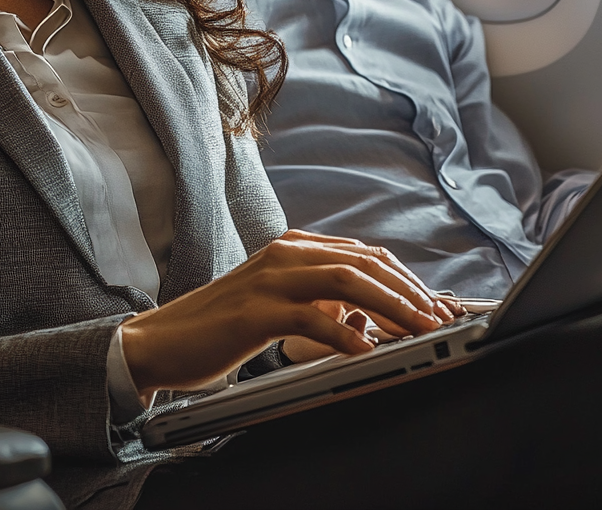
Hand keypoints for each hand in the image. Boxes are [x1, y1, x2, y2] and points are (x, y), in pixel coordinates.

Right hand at [120, 230, 448, 399]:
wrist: (163, 340)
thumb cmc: (221, 326)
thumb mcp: (278, 304)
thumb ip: (318, 302)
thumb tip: (366, 319)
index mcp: (291, 249)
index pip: (363, 255)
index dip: (404, 279)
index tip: (434, 305)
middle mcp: (284, 256)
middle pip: (362, 262)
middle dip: (408, 291)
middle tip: (438, 319)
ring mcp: (269, 281)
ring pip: (345, 282)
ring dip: (390, 306)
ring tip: (418, 330)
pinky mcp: (255, 312)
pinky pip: (312, 319)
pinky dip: (346, 335)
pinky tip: (367, 352)